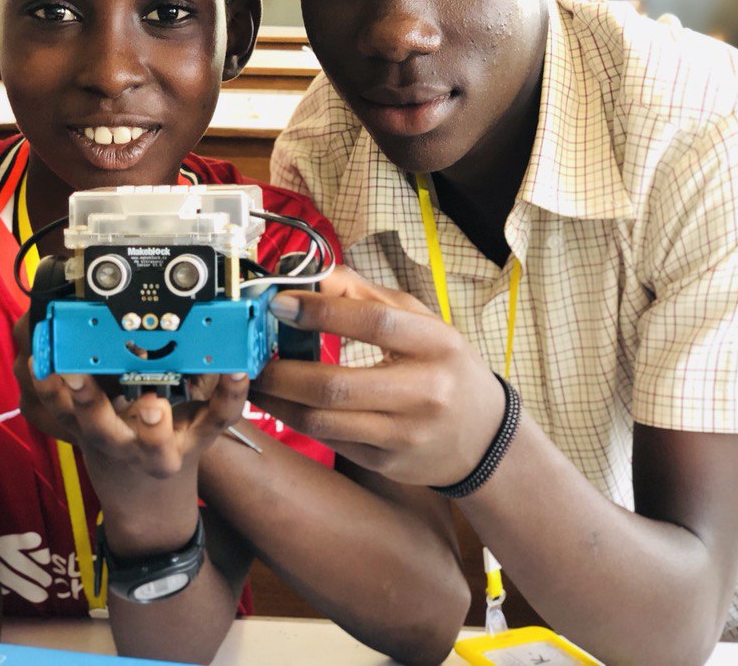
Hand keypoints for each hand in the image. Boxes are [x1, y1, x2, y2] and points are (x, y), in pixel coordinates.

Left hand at [11, 314, 248, 551]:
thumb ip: (211, 390)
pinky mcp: (81, 435)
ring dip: (85, 401)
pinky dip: (48, 391)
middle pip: (153, 445)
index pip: (219, 418)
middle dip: (153, 428)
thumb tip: (221, 339)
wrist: (139, 493)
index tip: (238, 370)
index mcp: (190, 441)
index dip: (231, 395)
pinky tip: (38, 366)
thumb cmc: (172, 443)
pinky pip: (60, 415)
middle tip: (151, 404)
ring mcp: (114, 445)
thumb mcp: (199, 424)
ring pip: (99, 429)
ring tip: (73, 373)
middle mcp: (153, 452)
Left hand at [251, 266, 506, 486]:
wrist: (484, 436)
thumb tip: (316, 275)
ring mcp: (404, 433)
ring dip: (278, 400)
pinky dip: (296, 421)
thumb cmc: (445, 368)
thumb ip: (368, 296)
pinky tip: (279, 403)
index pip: (373, 323)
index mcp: (437, 344)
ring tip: (255, 380)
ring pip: (324, 421)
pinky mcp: (387, 463)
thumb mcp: (423, 322)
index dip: (321, 311)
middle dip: (283, 370)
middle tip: (253, 355)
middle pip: (336, 384)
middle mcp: (424, 391)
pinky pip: (330, 441)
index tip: (280, 303)